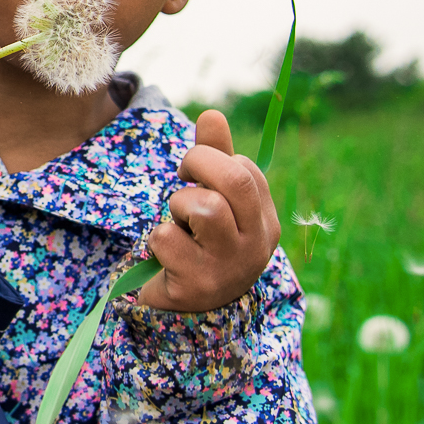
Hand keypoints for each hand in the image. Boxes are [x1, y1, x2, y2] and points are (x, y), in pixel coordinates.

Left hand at [139, 109, 280, 312]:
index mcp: (265, 221)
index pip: (245, 168)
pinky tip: (166, 255)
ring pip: (204, 207)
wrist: (186, 310)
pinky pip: (167, 238)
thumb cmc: (200, 245)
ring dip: (178, 207)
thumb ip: (215, 159)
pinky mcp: (197, 283)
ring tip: (178, 224)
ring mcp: (229, 266)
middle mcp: (256, 244)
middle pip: (235, 180)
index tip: (192, 172)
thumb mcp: (213, 201)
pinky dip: (158, 239)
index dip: (211, 158)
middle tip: (182, 181)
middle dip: (197, 164)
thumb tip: (212, 112)